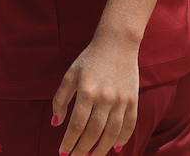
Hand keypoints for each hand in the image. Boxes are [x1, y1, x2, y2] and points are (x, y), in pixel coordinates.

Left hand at [51, 36, 139, 155]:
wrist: (117, 44)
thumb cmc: (89, 59)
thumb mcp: (70, 74)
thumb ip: (60, 98)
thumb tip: (55, 122)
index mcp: (86, 91)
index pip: (76, 124)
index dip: (69, 141)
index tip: (62, 153)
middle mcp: (105, 98)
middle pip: (93, 132)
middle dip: (82, 149)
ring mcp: (121, 100)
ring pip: (112, 133)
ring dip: (101, 149)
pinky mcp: (133, 100)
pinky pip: (129, 125)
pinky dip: (122, 139)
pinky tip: (115, 149)